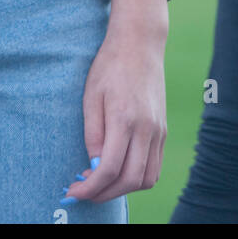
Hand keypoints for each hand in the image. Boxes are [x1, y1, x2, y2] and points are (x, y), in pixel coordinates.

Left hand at [61, 25, 166, 205]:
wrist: (139, 44)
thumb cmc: (110, 66)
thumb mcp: (91, 96)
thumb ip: (93, 134)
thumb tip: (94, 168)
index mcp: (125, 119)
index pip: (109, 169)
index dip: (91, 188)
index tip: (73, 192)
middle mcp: (147, 129)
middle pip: (129, 180)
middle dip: (105, 194)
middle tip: (84, 193)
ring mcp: (159, 131)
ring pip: (147, 179)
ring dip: (123, 189)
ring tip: (101, 184)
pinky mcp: (164, 131)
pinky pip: (155, 167)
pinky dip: (137, 178)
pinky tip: (119, 172)